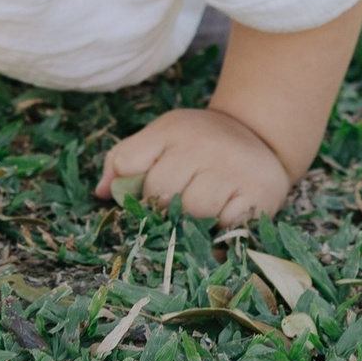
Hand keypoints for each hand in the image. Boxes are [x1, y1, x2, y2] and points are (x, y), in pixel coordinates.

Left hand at [96, 107, 292, 225]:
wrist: (260, 136)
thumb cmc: (199, 143)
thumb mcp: (161, 138)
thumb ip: (126, 159)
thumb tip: (101, 192)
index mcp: (171, 130)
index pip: (129, 164)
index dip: (131, 186)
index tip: (145, 192)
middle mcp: (202, 145)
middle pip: (160, 193)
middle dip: (162, 208)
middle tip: (177, 205)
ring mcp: (232, 169)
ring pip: (192, 213)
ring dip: (192, 222)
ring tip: (201, 212)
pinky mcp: (259, 192)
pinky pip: (226, 226)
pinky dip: (221, 230)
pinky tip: (224, 217)